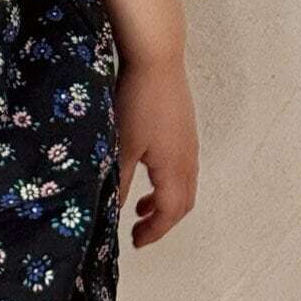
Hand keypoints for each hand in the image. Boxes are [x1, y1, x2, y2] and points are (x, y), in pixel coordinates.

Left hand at [114, 53, 198, 248]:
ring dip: (164, 200)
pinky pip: (181, 166)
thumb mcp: (122, 147)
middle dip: (162, 221)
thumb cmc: (138, 101)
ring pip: (183, 184)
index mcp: (175, 168)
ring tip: (140, 206)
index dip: (155, 232)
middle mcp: (188, 158)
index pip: (171, 212)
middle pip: (183, 202)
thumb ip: (117, 182)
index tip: (136, 242)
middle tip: (139, 230)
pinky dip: (166, 181)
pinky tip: (145, 168)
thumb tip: (111, 211)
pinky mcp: (184, 127)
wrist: (157, 58)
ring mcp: (188, 141)